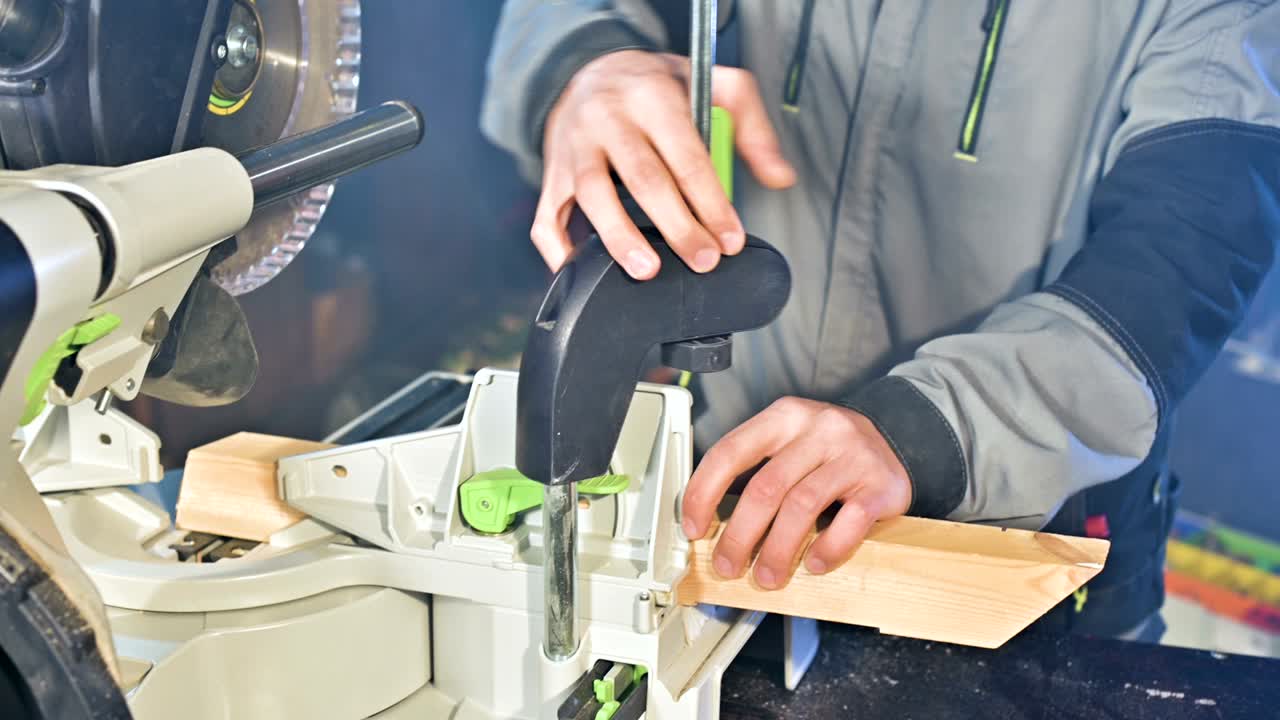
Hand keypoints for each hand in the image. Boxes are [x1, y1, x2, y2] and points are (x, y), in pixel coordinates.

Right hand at [533, 50, 796, 279]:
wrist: (588, 68)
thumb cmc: (654, 86)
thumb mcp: (712, 84)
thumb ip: (751, 126)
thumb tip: (780, 177)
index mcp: (652, 97)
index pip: (686, 156)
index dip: (711, 202)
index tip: (729, 238)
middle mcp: (609, 119)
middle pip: (643, 179)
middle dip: (676, 226)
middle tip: (702, 260)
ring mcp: (575, 147)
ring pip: (592, 195)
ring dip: (619, 237)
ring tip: (645, 270)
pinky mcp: (552, 173)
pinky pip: (547, 215)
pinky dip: (558, 249)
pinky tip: (579, 271)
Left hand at [681, 397, 911, 588]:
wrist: (897, 436)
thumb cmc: (829, 449)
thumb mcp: (789, 443)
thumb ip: (755, 472)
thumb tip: (711, 526)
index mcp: (784, 417)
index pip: (730, 452)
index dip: (703, 493)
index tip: (693, 527)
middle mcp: (818, 429)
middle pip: (765, 487)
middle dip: (739, 535)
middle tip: (727, 565)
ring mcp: (852, 455)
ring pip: (802, 506)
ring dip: (778, 550)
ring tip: (767, 577)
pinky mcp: (881, 484)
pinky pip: (850, 521)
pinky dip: (828, 548)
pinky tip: (814, 564)